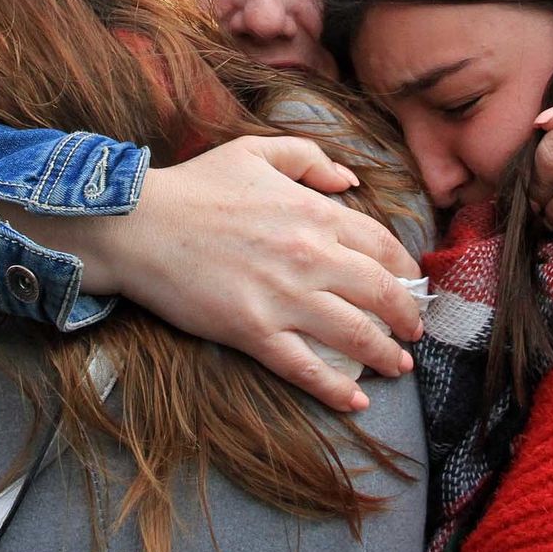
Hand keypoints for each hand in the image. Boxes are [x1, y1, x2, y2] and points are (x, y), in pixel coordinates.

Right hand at [80, 136, 421, 412]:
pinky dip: (336, 388)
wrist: (138, 225)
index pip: (381, 244)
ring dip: (387, 355)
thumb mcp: (254, 151)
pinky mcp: (255, 332)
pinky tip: (357, 400)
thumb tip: (349, 180)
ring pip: (355, 334)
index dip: (404, 268)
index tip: (410, 282)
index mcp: (314, 212)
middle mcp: (310, 255)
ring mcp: (284, 297)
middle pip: (380, 293)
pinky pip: (307, 367)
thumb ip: (309, 158)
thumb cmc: (194, 186)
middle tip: (414, 329)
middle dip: (406, 316)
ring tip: (399, 365)